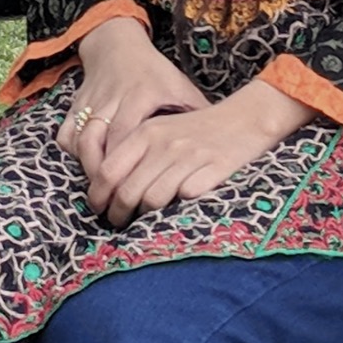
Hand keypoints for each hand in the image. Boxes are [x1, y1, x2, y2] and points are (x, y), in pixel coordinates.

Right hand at [56, 20, 209, 189]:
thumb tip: (222, 146)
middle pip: (96, 143)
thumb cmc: (154, 73)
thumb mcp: (180, 87)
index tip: (133, 192)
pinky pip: (66, 134)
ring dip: (86, 169)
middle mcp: (111, 99)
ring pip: (79, 141)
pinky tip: (85, 168)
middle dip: (100, 178)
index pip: (126, 135)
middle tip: (110, 206)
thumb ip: (197, 114)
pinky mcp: (75, 105)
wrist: (118, 46)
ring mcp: (90, 102)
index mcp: (138, 95)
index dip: (126, 167)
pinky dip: (72, 154)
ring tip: (99, 194)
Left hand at [85, 92, 283, 228]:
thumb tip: (103, 188)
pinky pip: (184, 200)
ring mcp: (190, 157)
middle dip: (118, 214)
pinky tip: (175, 211)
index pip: (108, 171)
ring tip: (144, 221)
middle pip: (127, 192)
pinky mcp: (213, 170)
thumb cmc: (195, 131)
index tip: (100, 207)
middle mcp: (165, 143)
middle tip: (118, 222)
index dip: (98, 196)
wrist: (244, 119)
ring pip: (152, 201)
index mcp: (147, 132)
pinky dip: (177, 210)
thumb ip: (133, 153)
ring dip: (144, 217)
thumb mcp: (160, 131)